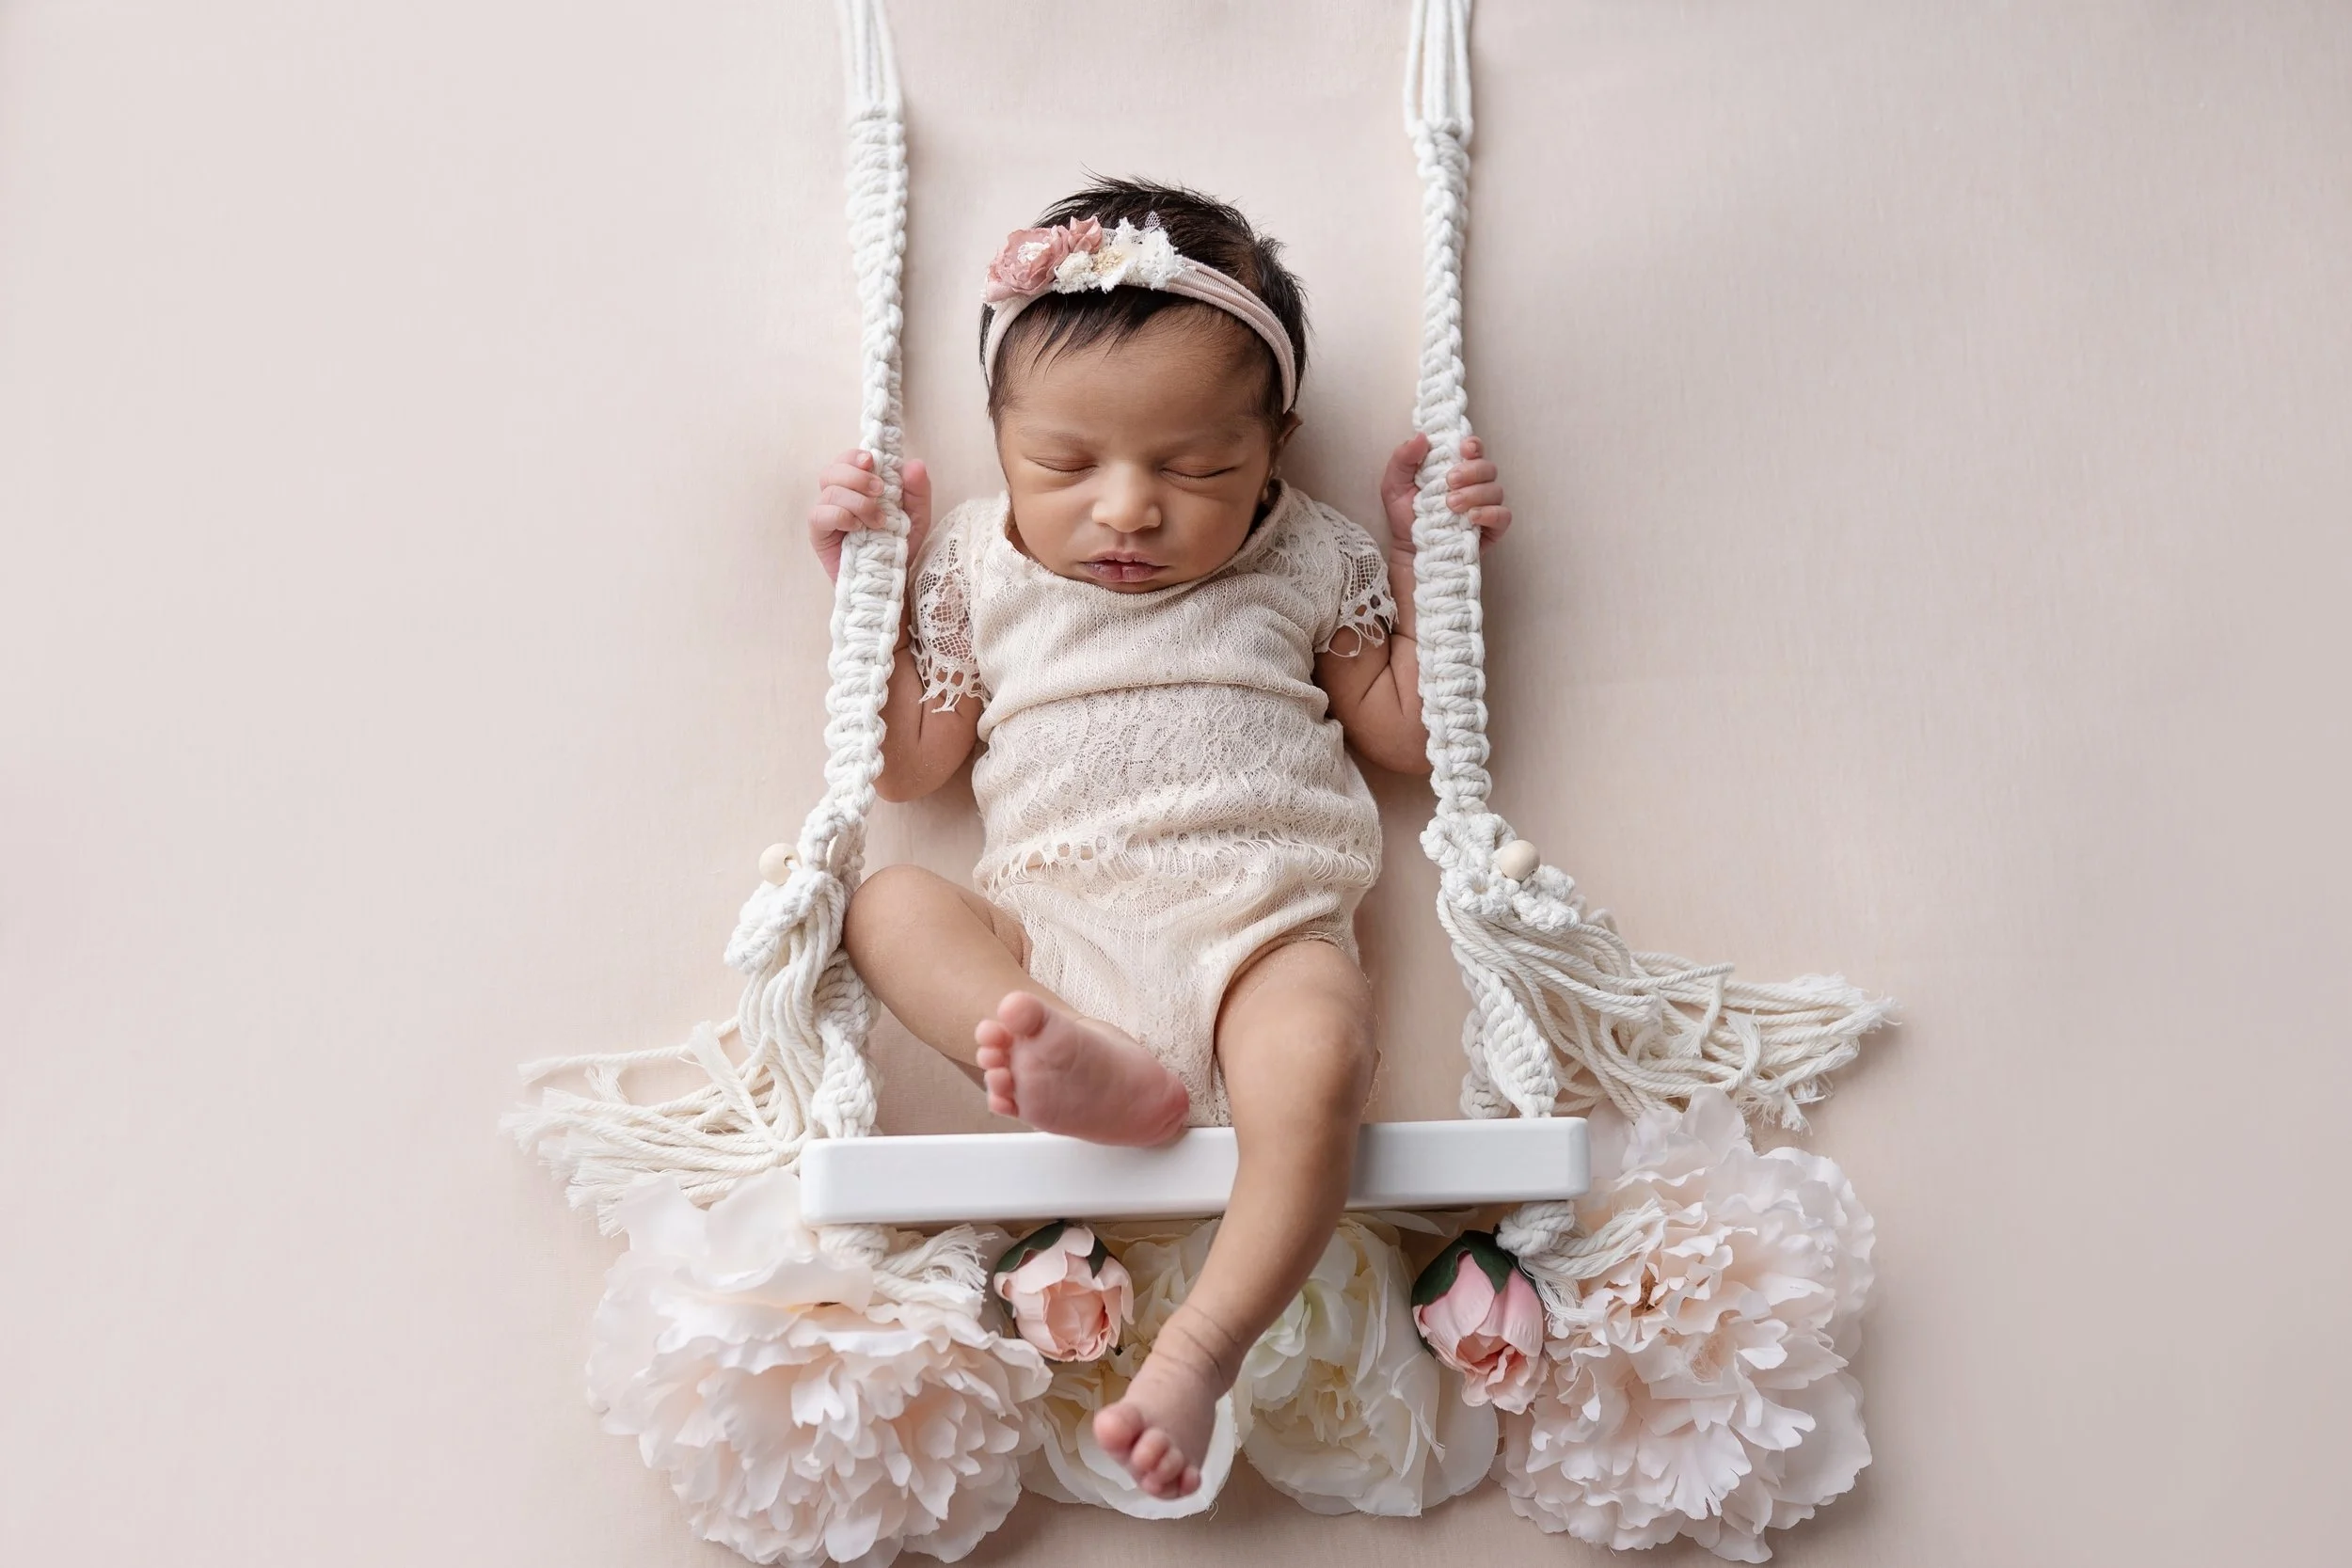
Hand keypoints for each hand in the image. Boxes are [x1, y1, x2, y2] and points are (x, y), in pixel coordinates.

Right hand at [808, 449, 933, 580]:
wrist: (892, 580)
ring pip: (829, 492)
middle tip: (879, 491)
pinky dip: (840, 516)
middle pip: (832, 471)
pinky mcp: (819, 535)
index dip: (855, 456)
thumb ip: (918, 490)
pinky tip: (857, 527)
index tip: (872, 462)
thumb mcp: (918, 516)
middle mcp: (840, 497)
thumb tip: (913, 464)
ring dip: (857, 501)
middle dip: (857, 477)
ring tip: (878, 520)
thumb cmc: (900, 546)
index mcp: (859, 487)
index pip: (847, 460)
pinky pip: (818, 516)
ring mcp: (828, 515)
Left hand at [1378, 432, 1511, 561]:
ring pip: (1495, 490)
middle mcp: (1475, 484)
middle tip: (1449, 482)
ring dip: (1475, 494)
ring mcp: (1485, 506)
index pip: (1474, 449)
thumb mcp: (1394, 484)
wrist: (1407, 551)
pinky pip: (1503, 515)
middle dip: (1470, 472)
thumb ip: (1403, 458)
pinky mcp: (1492, 528)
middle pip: (1487, 468)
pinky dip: (1490, 513)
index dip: (1473, 445)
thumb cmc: (1404, 516)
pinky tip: (1472, 517)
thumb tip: (1422, 437)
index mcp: (1455, 468)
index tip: (1463, 449)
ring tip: (1452, 504)